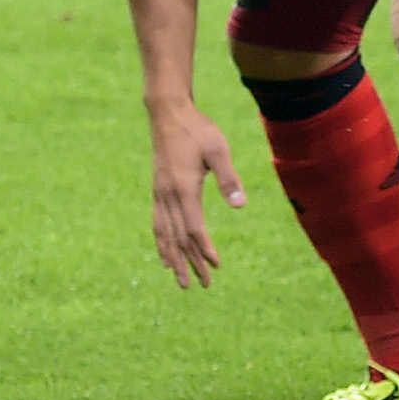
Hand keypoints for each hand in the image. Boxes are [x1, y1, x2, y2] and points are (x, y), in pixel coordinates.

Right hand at [147, 104, 246, 287]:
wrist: (168, 113)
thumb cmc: (198, 130)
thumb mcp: (218, 149)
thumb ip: (228, 178)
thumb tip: (241, 206)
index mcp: (183, 188)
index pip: (194, 228)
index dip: (204, 249)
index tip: (216, 266)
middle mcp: (167, 196)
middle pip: (179, 238)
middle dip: (191, 263)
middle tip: (202, 285)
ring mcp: (159, 194)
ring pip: (164, 235)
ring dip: (174, 259)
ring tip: (181, 280)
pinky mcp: (157, 190)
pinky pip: (157, 224)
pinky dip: (161, 243)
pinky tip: (165, 256)